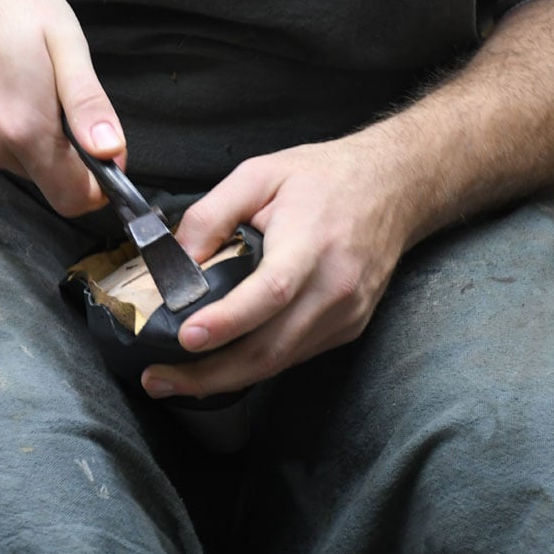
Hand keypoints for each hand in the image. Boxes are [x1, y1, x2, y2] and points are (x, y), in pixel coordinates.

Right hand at [0, 0, 123, 215]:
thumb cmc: (4, 4)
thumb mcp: (64, 41)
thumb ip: (89, 104)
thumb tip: (112, 153)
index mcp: (24, 129)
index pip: (72, 199)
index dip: (96, 183)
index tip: (102, 152)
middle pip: (46, 178)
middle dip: (62, 150)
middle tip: (55, 94)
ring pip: (17, 162)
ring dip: (30, 136)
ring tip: (21, 81)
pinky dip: (0, 127)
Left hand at [140, 132, 422, 398]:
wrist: (396, 186)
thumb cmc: (325, 177)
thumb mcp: (259, 173)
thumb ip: (212, 213)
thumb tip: (176, 260)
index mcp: (312, 243)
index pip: (271, 291)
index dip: (228, 321)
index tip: (187, 337)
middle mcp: (335, 287)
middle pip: (271, 348)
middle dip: (210, 374)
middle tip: (158, 380)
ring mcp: (346, 314)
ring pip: (280, 362)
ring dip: (226, 379)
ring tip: (177, 380)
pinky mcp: (348, 327)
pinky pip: (294, 355)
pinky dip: (255, 365)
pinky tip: (222, 364)